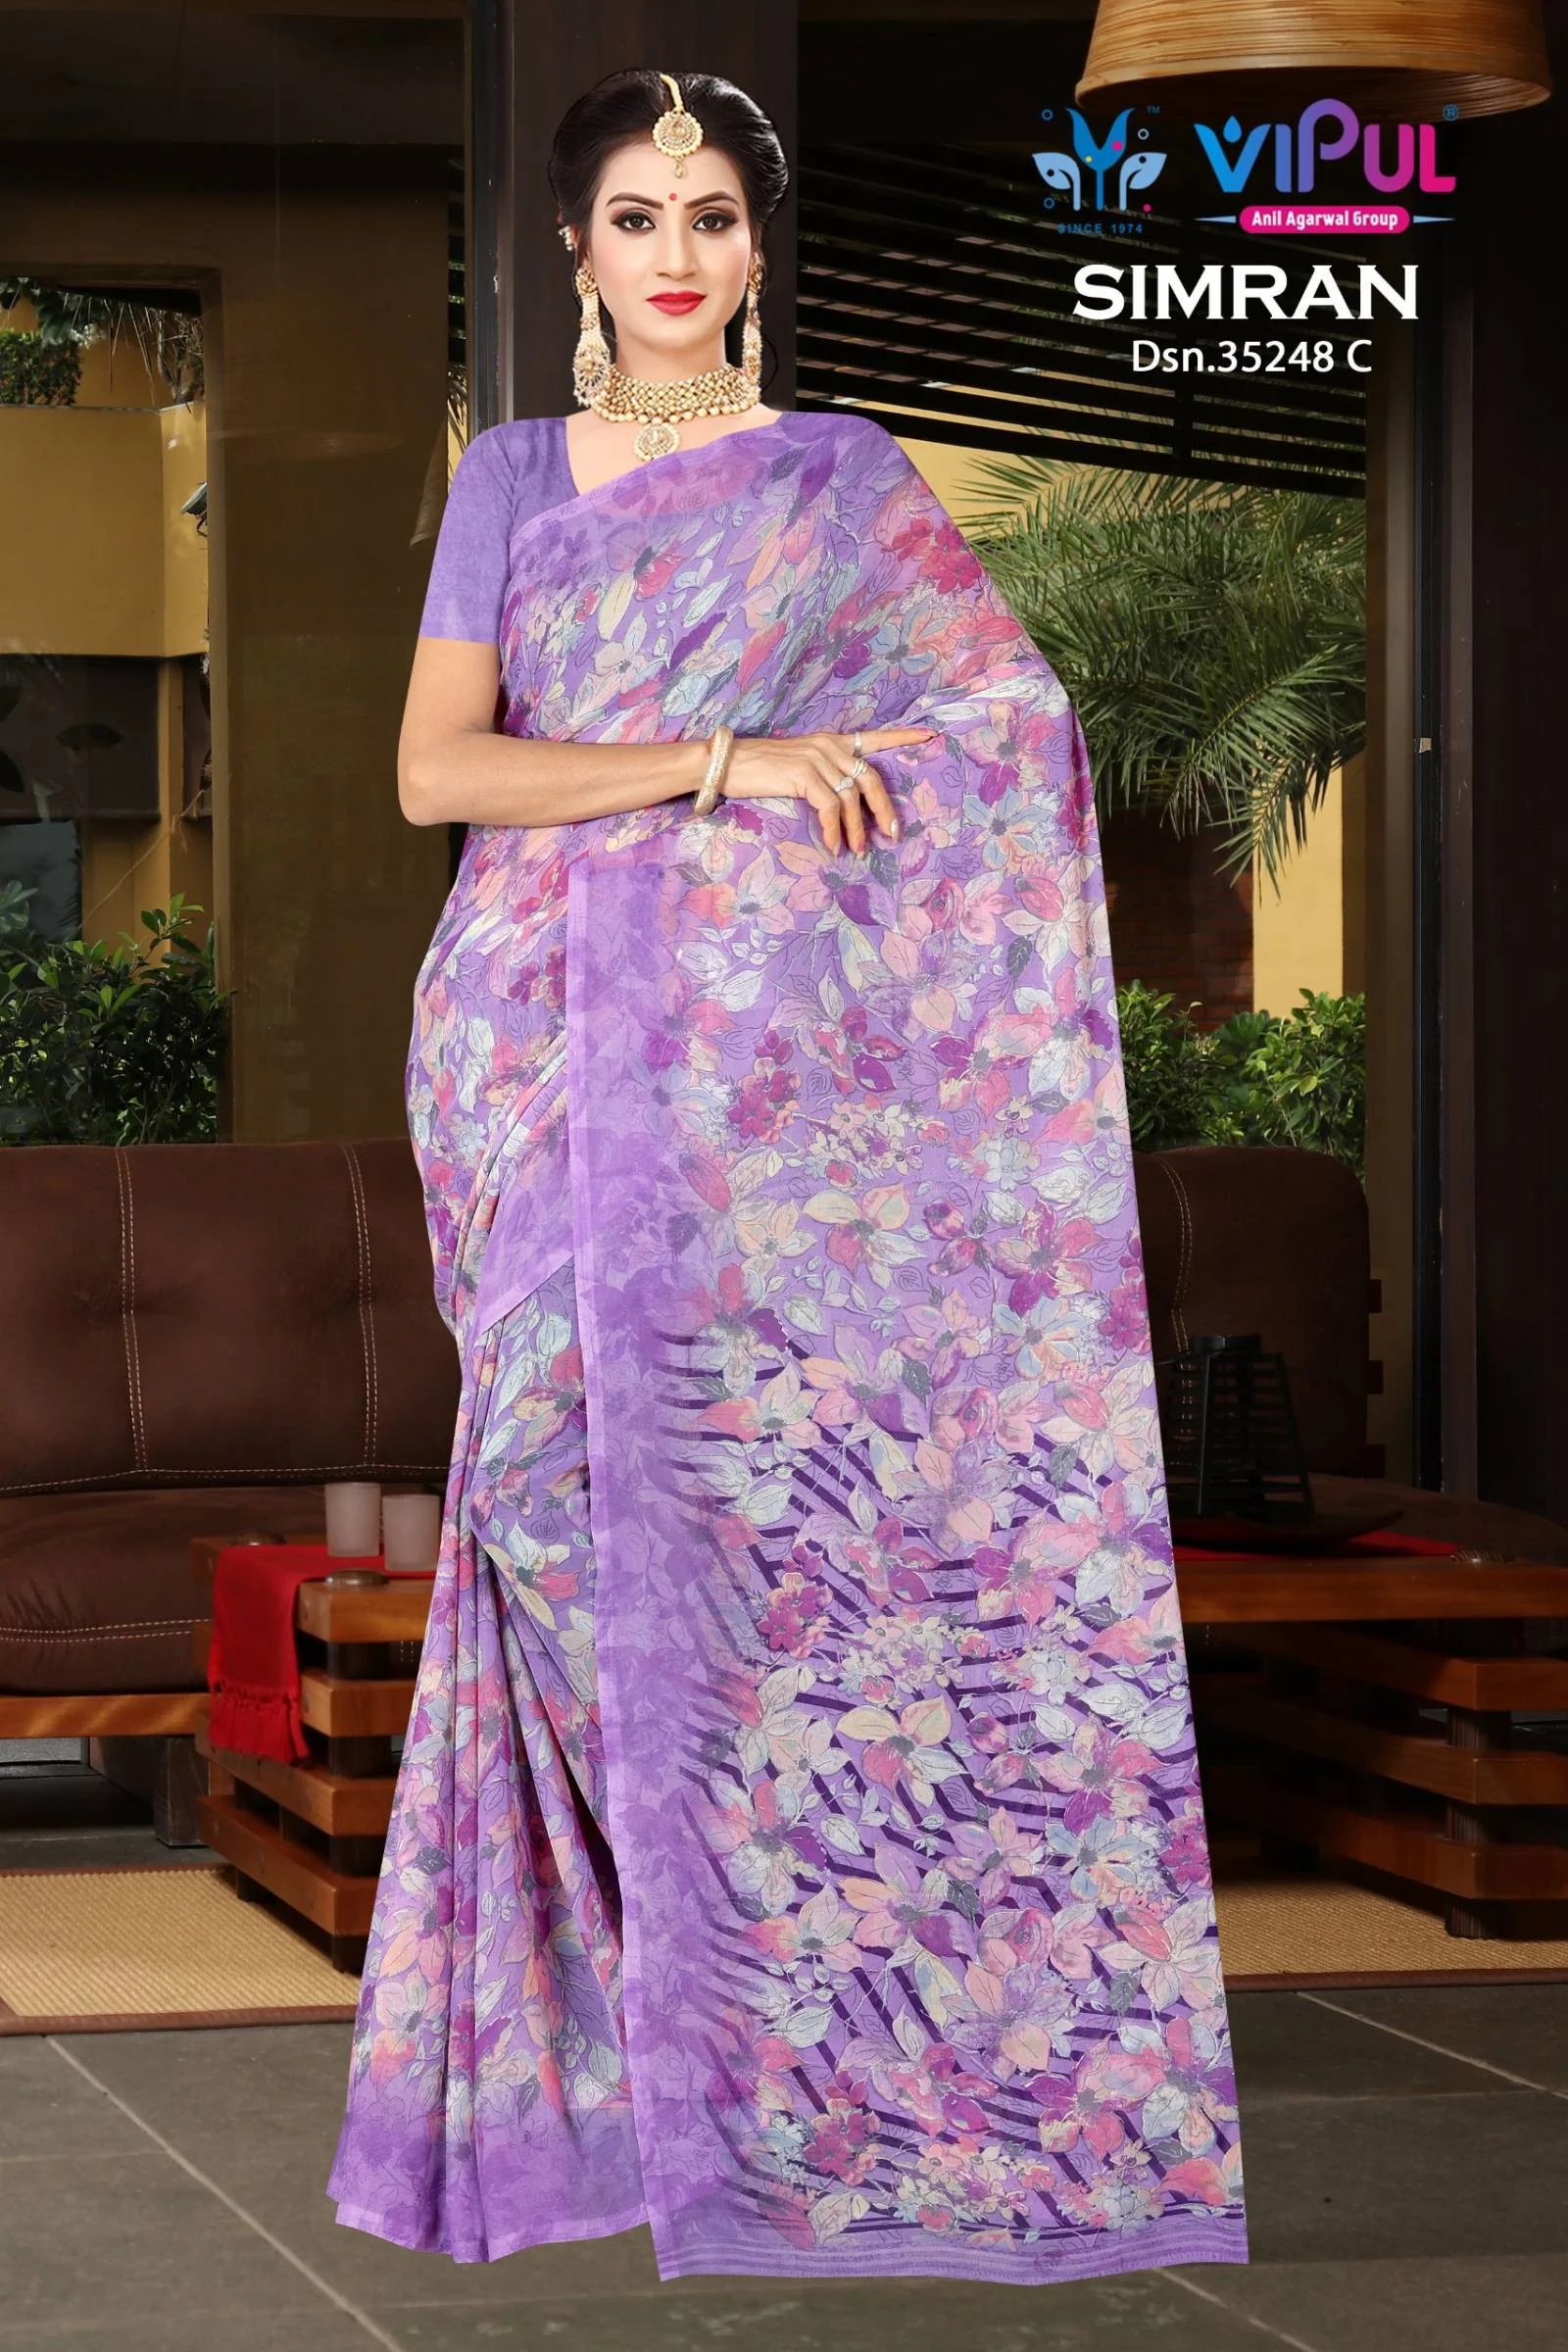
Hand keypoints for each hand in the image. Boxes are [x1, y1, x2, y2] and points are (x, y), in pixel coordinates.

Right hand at [719, 726, 937, 853]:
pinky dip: (834, 830)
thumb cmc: (758, 770)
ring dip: (857, 829)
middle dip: (884, 809)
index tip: (930, 737)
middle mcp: (828, 746)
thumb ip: (823, 777)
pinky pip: (830, 807)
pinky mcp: (803, 774)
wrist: (726, 763)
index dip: (902, 739)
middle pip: (871, 778)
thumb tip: (844, 807)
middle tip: (891, 835)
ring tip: (856, 851)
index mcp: (830, 741)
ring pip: (852, 798)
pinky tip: (832, 845)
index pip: (874, 738)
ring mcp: (817, 758)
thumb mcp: (798, 767)